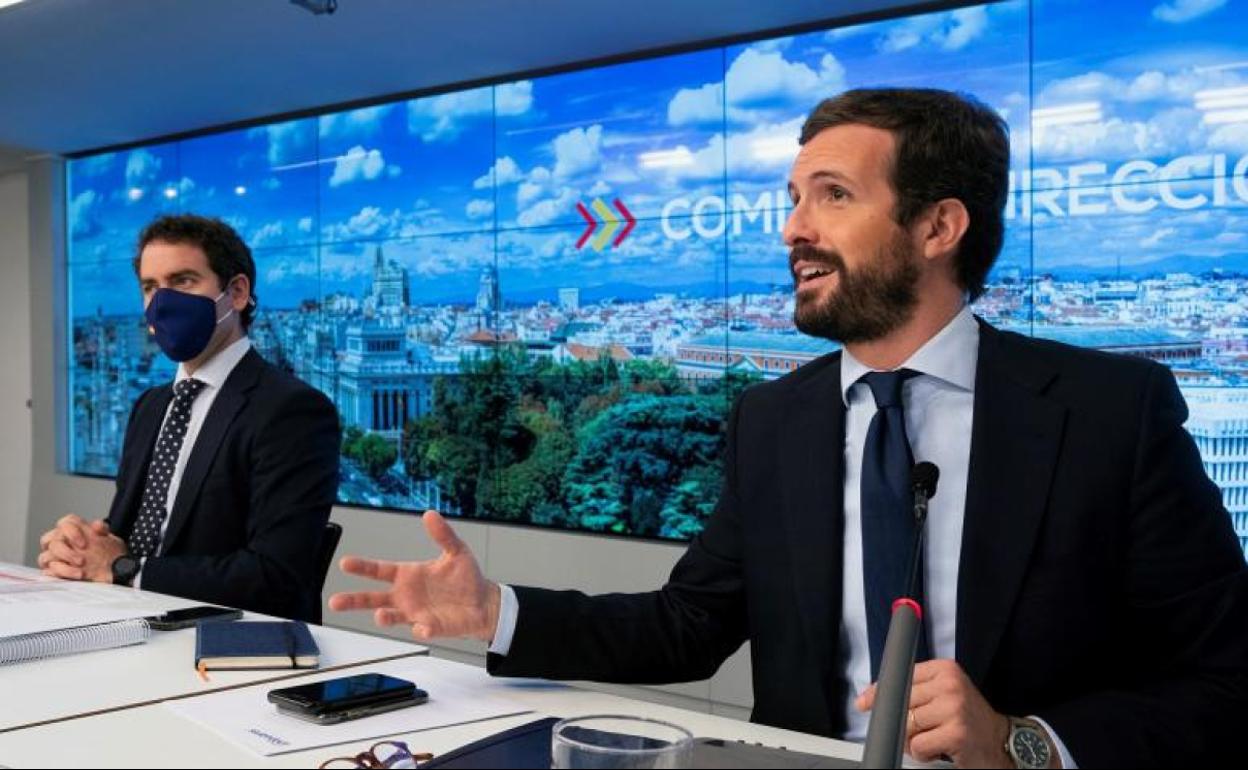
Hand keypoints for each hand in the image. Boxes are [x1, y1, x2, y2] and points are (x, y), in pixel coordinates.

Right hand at [38, 515, 125, 582]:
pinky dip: (63, 573)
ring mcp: (54, 557)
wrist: (113, 572)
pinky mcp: (53, 571)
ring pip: (45, 556)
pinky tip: (77, 575)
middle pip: (48, 539)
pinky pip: (49, 571)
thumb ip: (102, 530)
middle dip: (65, 551)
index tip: (83, 544)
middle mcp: (61, 541)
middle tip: (82, 560)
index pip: (65, 523)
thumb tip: (97, 526)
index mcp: (73, 530)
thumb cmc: (109, 554)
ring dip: (64, 565)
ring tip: (81, 571)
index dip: (71, 532)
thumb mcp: (111, 540)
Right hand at [328, 510, 500, 642]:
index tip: (345, 563)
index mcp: (408, 575)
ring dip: (385, 618)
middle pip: (373, 599)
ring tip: (380, 616)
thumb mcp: (456, 551)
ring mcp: (416, 613)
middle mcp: (406, 595)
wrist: (483, 602)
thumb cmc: (465, 578)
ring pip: (392, 617)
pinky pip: (422, 630)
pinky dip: (421, 629)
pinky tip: (422, 627)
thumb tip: (430, 515)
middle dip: (354, 600)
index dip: (362, 567)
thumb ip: (442, 535)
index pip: (379, 570)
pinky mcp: (431, 627)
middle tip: (336, 601)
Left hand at [856, 659, 1010, 767]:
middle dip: (901, 721)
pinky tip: (939, 749)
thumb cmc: (968, 719)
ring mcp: (954, 708)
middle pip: (901, 702)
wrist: (1002, 742)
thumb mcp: (945, 693)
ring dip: (913, 740)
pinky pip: (918, 745)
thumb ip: (915, 690)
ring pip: (907, 725)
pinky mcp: (956, 733)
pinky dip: (922, 753)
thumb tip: (873, 697)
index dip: (879, 691)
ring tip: (933, 739)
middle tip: (917, 730)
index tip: (865, 702)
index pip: (901, 677)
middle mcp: (951, 685)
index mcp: (946, 669)